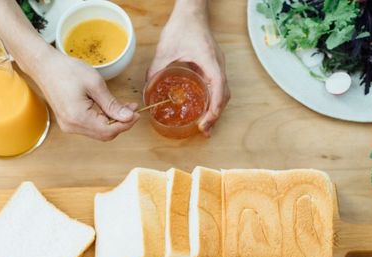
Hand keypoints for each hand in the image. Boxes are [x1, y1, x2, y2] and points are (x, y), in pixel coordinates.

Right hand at [28, 49, 139, 140]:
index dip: (126, 124)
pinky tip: (110, 109)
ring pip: (99, 132)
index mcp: (78, 118)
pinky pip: (90, 126)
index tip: (137, 113)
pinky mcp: (69, 122)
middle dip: (121, 123)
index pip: (109, 131)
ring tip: (124, 107)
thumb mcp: (94, 84)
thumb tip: (128, 117)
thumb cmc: (66, 70)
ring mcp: (69, 126)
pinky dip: (103, 120)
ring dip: (113, 121)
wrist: (44, 66)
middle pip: (104, 134)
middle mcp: (72, 126)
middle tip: (132, 109)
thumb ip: (112, 104)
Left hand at [147, 0, 229, 135]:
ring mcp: (218, 65)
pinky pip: (218, 86)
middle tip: (204, 131)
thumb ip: (156, 70)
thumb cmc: (182, 26)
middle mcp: (218, 65)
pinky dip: (213, 99)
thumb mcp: (165, 50)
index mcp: (210, 61)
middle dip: (215, 115)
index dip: (214, 109)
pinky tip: (203, 108)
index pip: (219, 89)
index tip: (206, 123)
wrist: (191, 11)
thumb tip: (148, 91)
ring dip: (216, 109)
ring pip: (223, 92)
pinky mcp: (214, 65)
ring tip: (206, 125)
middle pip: (224, 95)